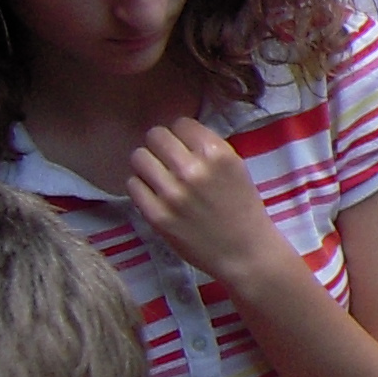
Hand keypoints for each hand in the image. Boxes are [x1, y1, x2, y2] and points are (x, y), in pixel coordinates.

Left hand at [125, 118, 289, 285]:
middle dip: (161, 145)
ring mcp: (172, 194)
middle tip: (167, 159)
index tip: (185, 146)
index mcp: (217, 154)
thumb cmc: (242, 208)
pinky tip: (155, 194)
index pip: (181, 123)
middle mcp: (193, 170)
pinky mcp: (156, 215)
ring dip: (148, 164)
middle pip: (155, 136)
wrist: (244, 252)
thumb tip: (175, 133)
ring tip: (158, 176)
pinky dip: (141, 186)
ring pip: (139, 158)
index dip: (182, 134)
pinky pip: (133, 185)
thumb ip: (208, 148)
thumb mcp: (236, 168)